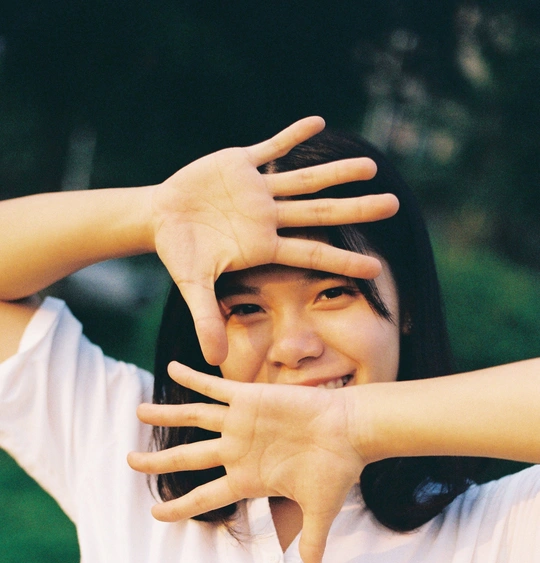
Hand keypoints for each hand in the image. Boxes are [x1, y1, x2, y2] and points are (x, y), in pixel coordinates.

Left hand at [127, 362, 365, 562]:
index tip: (155, 514)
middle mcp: (237, 451)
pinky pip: (214, 387)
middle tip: (129, 462)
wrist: (350, 431)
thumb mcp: (320, 509)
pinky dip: (191, 379)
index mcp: (247, 478)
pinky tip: (170, 368)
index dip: (178, 506)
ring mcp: (240, 424)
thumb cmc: (336, 469)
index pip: (204, 496)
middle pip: (187, 457)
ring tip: (138, 411)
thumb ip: (313, 538)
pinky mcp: (249, 398)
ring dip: (165, 415)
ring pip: (193, 418)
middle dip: (156, 461)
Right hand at [150, 116, 398, 364]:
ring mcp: (258, 190)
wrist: (161, 218)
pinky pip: (271, 147)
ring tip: (372, 166)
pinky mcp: (241, 163)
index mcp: (264, 245)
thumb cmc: (181, 254)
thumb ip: (206, 319)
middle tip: (394, 205)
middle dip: (356, 210)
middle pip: (321, 213)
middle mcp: (269, 217)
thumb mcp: (193, 287)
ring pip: (304, 180)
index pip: (312, 253)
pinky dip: (292, 135)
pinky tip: (318, 122)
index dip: (344, 259)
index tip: (377, 268)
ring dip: (336, 172)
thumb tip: (213, 361)